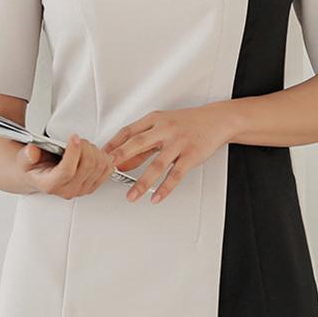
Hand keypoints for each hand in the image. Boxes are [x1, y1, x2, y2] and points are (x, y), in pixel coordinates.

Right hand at [18, 134, 114, 199]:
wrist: (37, 176)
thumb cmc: (33, 167)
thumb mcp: (23, 159)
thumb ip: (27, 155)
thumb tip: (32, 152)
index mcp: (51, 184)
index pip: (67, 171)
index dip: (74, 152)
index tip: (74, 137)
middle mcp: (67, 190)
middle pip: (87, 167)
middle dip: (85, 147)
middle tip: (78, 140)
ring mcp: (81, 190)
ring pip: (99, 167)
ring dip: (95, 151)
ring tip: (85, 146)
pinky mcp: (91, 186)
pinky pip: (107, 172)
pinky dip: (106, 159)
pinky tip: (97, 152)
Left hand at [102, 105, 229, 204]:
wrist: (216, 120)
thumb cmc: (187, 123)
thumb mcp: (163, 126)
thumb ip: (143, 144)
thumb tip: (123, 161)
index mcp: (155, 120)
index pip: (129, 131)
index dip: (113, 144)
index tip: (101, 156)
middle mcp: (165, 129)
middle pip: (139, 144)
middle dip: (121, 157)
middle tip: (108, 171)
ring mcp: (178, 142)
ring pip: (157, 164)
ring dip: (142, 182)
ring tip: (132, 196)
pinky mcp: (191, 155)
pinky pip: (176, 174)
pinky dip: (165, 188)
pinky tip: (156, 197)